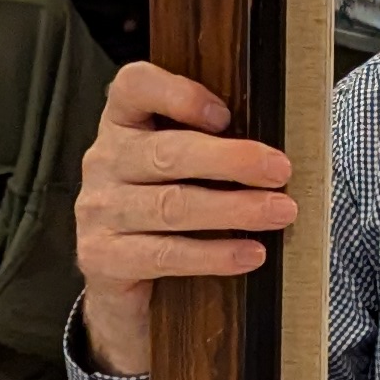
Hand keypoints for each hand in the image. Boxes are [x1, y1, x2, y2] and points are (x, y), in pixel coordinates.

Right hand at [76, 65, 296, 377]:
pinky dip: (214, 254)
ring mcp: (98, 210)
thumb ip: (211, 147)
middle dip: (232, 160)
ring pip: (172, 205)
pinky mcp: (102, 257)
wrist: (125, 293)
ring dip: (234, 208)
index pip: (134, 86)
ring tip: (279, 212)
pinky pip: (165, 253)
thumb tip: (276, 150)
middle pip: (167, 152)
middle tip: (280, 170)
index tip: (226, 115)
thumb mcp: (181, 171)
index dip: (178, 94)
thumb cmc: (166, 215)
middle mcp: (104, 161)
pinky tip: (250, 253)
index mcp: (123, 124)